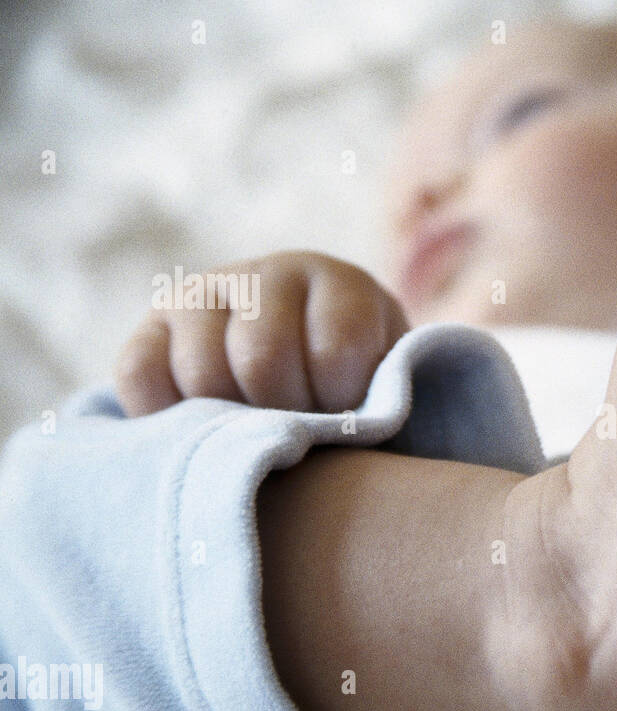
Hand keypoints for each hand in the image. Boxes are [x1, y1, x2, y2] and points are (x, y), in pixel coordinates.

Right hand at [114, 252, 407, 416]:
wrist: (297, 378)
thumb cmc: (357, 394)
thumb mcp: (383, 389)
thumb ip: (377, 402)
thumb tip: (337, 435)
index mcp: (339, 284)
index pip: (336, 349)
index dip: (340, 402)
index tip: (346, 419)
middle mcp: (267, 275)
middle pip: (262, 360)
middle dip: (283, 416)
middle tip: (297, 435)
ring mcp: (202, 296)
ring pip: (202, 373)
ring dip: (231, 423)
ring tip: (256, 435)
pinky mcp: (151, 328)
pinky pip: (140, 375)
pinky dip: (167, 417)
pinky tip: (204, 429)